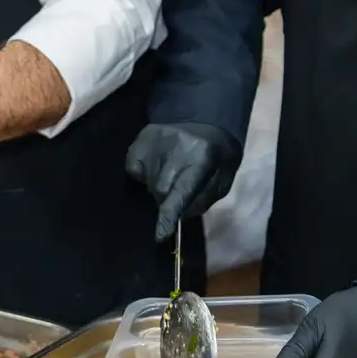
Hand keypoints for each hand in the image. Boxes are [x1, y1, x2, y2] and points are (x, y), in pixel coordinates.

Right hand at [124, 122, 242, 241]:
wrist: (207, 122)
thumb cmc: (217, 157)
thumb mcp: (223, 180)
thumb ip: (202, 199)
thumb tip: (178, 216)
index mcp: (203, 155)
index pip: (182, 190)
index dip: (170, 214)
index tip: (160, 235)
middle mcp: (176, 144)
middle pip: (161, 189)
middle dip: (166, 200)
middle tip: (176, 196)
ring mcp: (155, 138)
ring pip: (147, 181)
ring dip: (157, 187)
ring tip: (170, 175)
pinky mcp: (140, 138)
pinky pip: (133, 169)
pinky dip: (144, 175)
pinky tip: (157, 167)